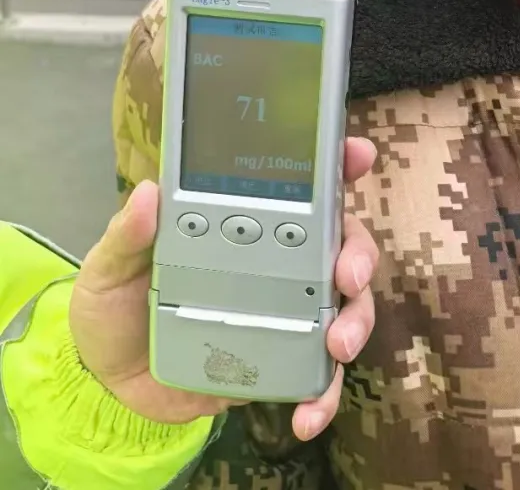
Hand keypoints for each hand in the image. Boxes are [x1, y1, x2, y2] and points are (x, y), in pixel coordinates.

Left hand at [69, 138, 378, 441]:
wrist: (110, 386)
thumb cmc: (118, 307)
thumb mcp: (111, 267)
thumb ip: (129, 234)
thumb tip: (149, 194)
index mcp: (250, 224)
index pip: (303, 186)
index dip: (339, 164)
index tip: (358, 155)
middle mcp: (283, 262)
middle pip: (343, 245)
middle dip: (359, 256)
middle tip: (347, 277)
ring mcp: (291, 311)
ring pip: (348, 306)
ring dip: (355, 322)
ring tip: (337, 346)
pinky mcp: (287, 361)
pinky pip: (321, 374)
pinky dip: (324, 393)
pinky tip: (310, 414)